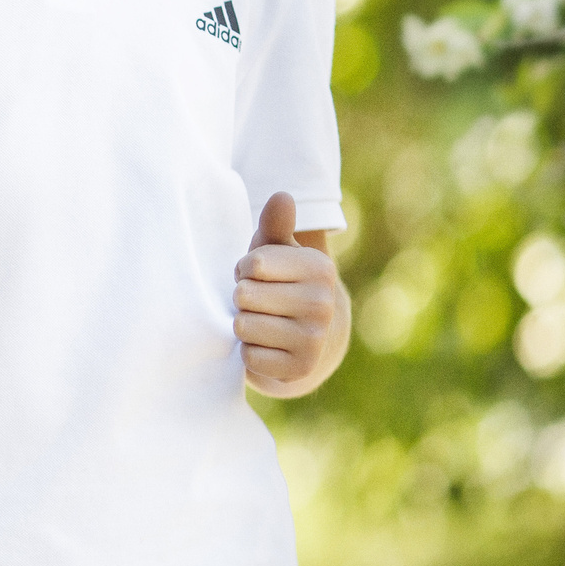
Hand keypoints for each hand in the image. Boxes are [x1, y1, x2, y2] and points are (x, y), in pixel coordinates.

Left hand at [236, 192, 348, 397]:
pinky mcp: (300, 369)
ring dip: (243, 324)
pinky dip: (249, 352)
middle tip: (257, 301)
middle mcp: (323, 303)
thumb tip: (282, 196)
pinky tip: (265, 346)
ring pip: (243, 326)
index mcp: (319, 268)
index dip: (244, 269)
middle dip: (241, 297)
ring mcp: (314, 339)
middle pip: (244, 295)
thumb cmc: (280, 282)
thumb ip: (276, 224)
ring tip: (261, 321)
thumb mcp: (276, 251)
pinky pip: (249, 356)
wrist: (307, 337)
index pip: (253, 263)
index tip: (257, 274)